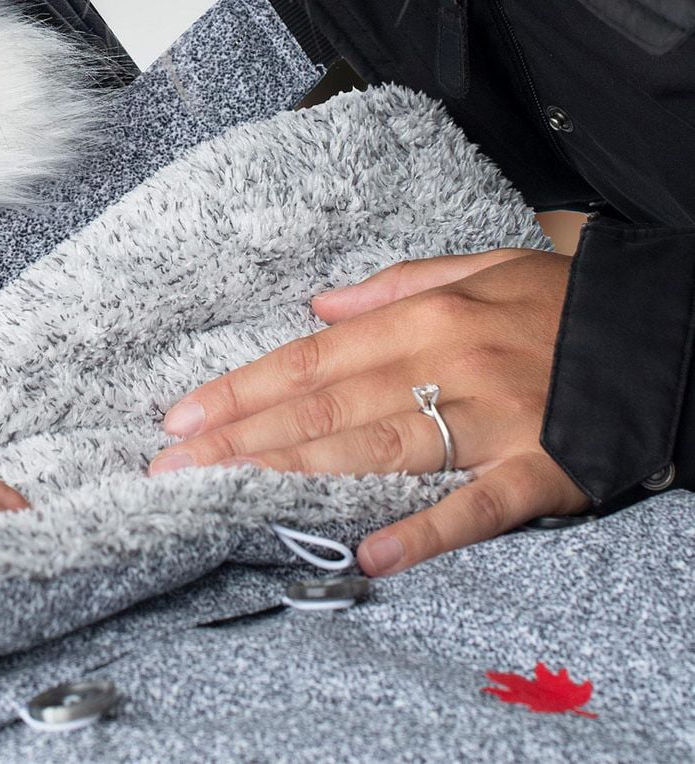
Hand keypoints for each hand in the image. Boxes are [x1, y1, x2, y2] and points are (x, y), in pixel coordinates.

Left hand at [150, 248, 589, 575]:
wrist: (664, 332)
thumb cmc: (560, 301)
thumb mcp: (477, 266)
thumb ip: (391, 287)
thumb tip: (317, 307)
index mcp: (426, 316)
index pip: (312, 358)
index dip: (244, 388)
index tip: (184, 415)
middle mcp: (449, 362)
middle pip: (326, 406)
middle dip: (243, 436)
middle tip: (174, 463)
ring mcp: (495, 418)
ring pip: (378, 448)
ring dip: (297, 473)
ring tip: (229, 490)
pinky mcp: (542, 469)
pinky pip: (477, 506)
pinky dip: (426, 531)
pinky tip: (372, 554)